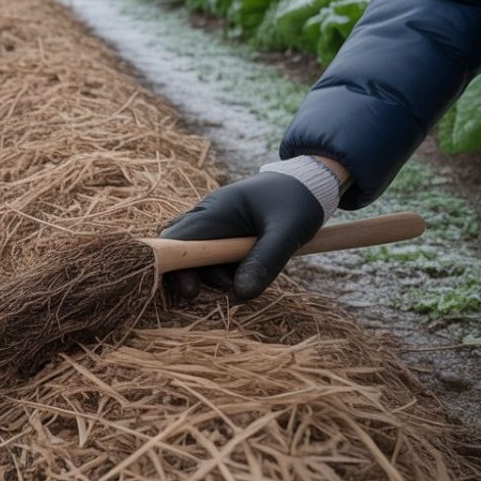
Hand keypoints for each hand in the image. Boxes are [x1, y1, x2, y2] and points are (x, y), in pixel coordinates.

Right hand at [161, 171, 325, 301]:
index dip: (173, 264)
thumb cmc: (296, 202)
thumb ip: (264, 261)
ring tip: (238, 282)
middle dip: (190, 274)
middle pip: (179, 248)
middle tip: (216, 290)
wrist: (308, 185)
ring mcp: (214, 226)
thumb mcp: (286, 232)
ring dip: (210, 274)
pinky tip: (242, 275)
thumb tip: (239, 296)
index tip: (190, 291)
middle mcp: (207, 217)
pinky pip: (212, 257)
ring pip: (196, 256)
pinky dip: (221, 270)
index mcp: (215, 210)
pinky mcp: (224, 236)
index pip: (177, 238)